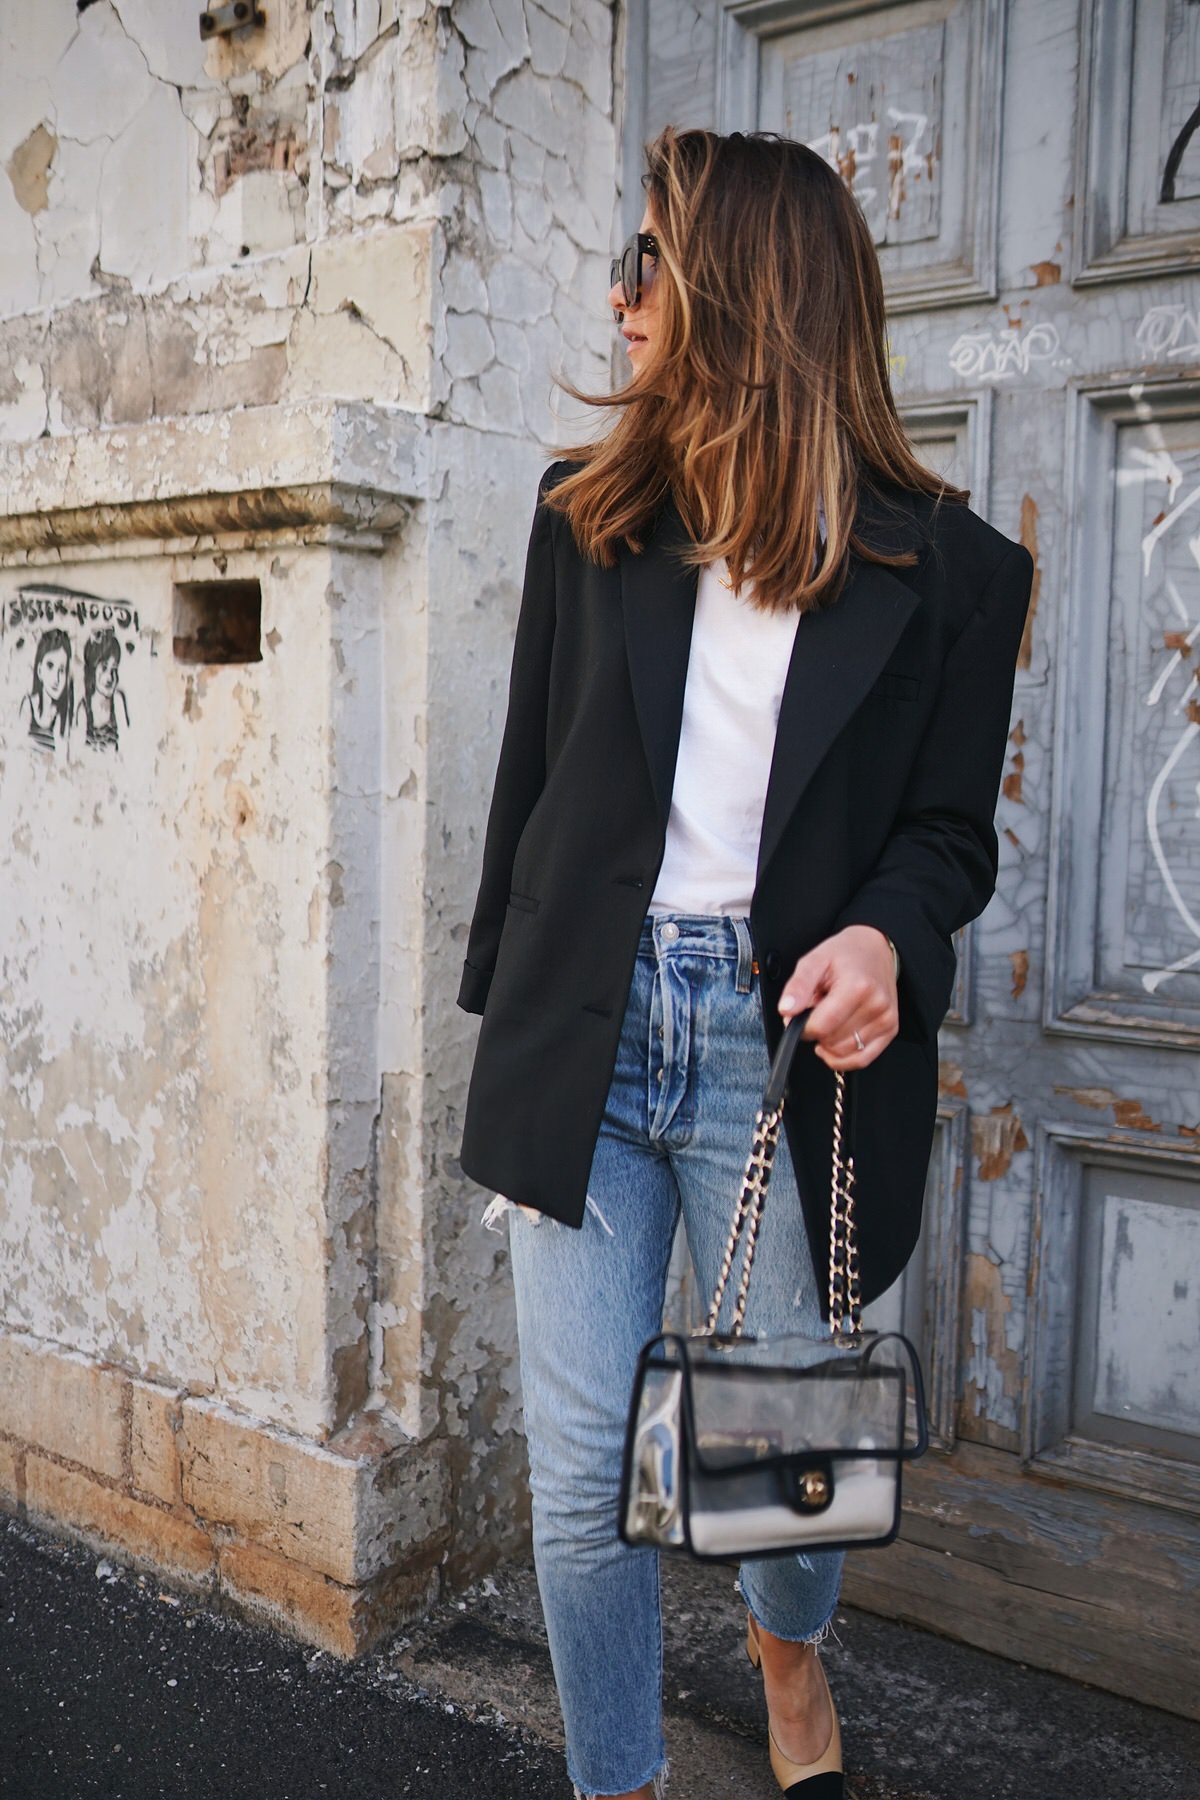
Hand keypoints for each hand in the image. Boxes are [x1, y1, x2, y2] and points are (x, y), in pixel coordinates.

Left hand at [777, 925, 897, 1068]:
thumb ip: (798, 986)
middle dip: (816, 1031)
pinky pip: (862, 1059)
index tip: (800, 1015)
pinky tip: (834, 1043)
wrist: (874, 949)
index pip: (821, 1026)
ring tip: (831, 1017)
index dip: (803, 1027)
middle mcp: (876, 1005)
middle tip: (818, 1010)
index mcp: (857, 987)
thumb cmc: (844, 955)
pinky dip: (843, 1058)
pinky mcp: (890, 1029)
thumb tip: (786, 1011)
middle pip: (832, 1042)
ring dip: (829, 1043)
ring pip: (844, 1053)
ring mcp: (886, 1019)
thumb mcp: (814, 960)